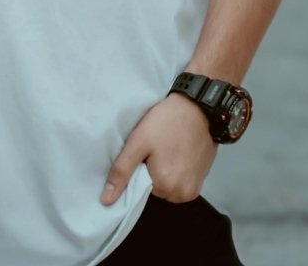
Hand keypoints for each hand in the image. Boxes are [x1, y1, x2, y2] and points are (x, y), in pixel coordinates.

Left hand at [101, 93, 216, 205]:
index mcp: (165, 187)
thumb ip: (121, 172)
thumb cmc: (168, 121)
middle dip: (151, 171)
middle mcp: (182, 194)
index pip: (139, 189)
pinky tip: (176, 153)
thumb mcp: (138, 142)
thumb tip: (107, 200)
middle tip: (155, 149)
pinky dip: (176, 171)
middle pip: (155, 189)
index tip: (143, 153)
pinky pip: (180, 183)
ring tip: (166, 150)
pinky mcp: (201, 182)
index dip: (138, 169)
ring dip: (164, 172)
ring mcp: (193, 189)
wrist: (198, 108)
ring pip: (167, 186)